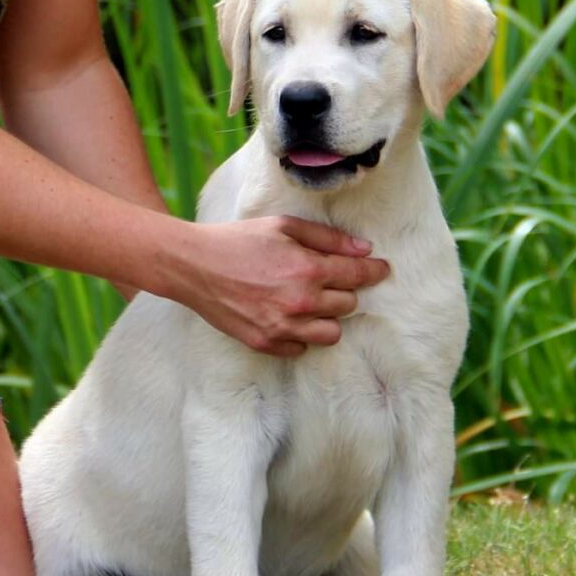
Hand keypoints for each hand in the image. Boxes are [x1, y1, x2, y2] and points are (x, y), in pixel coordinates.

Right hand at [175, 216, 389, 356]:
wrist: (194, 266)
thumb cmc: (239, 240)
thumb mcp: (284, 227)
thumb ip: (327, 239)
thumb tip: (363, 250)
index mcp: (308, 269)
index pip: (358, 275)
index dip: (374, 271)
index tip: (381, 270)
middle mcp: (300, 302)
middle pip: (348, 305)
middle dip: (345, 291)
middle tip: (329, 280)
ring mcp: (283, 327)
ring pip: (331, 334)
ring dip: (328, 318)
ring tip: (312, 303)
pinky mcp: (266, 343)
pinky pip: (301, 348)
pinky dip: (301, 335)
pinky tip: (289, 316)